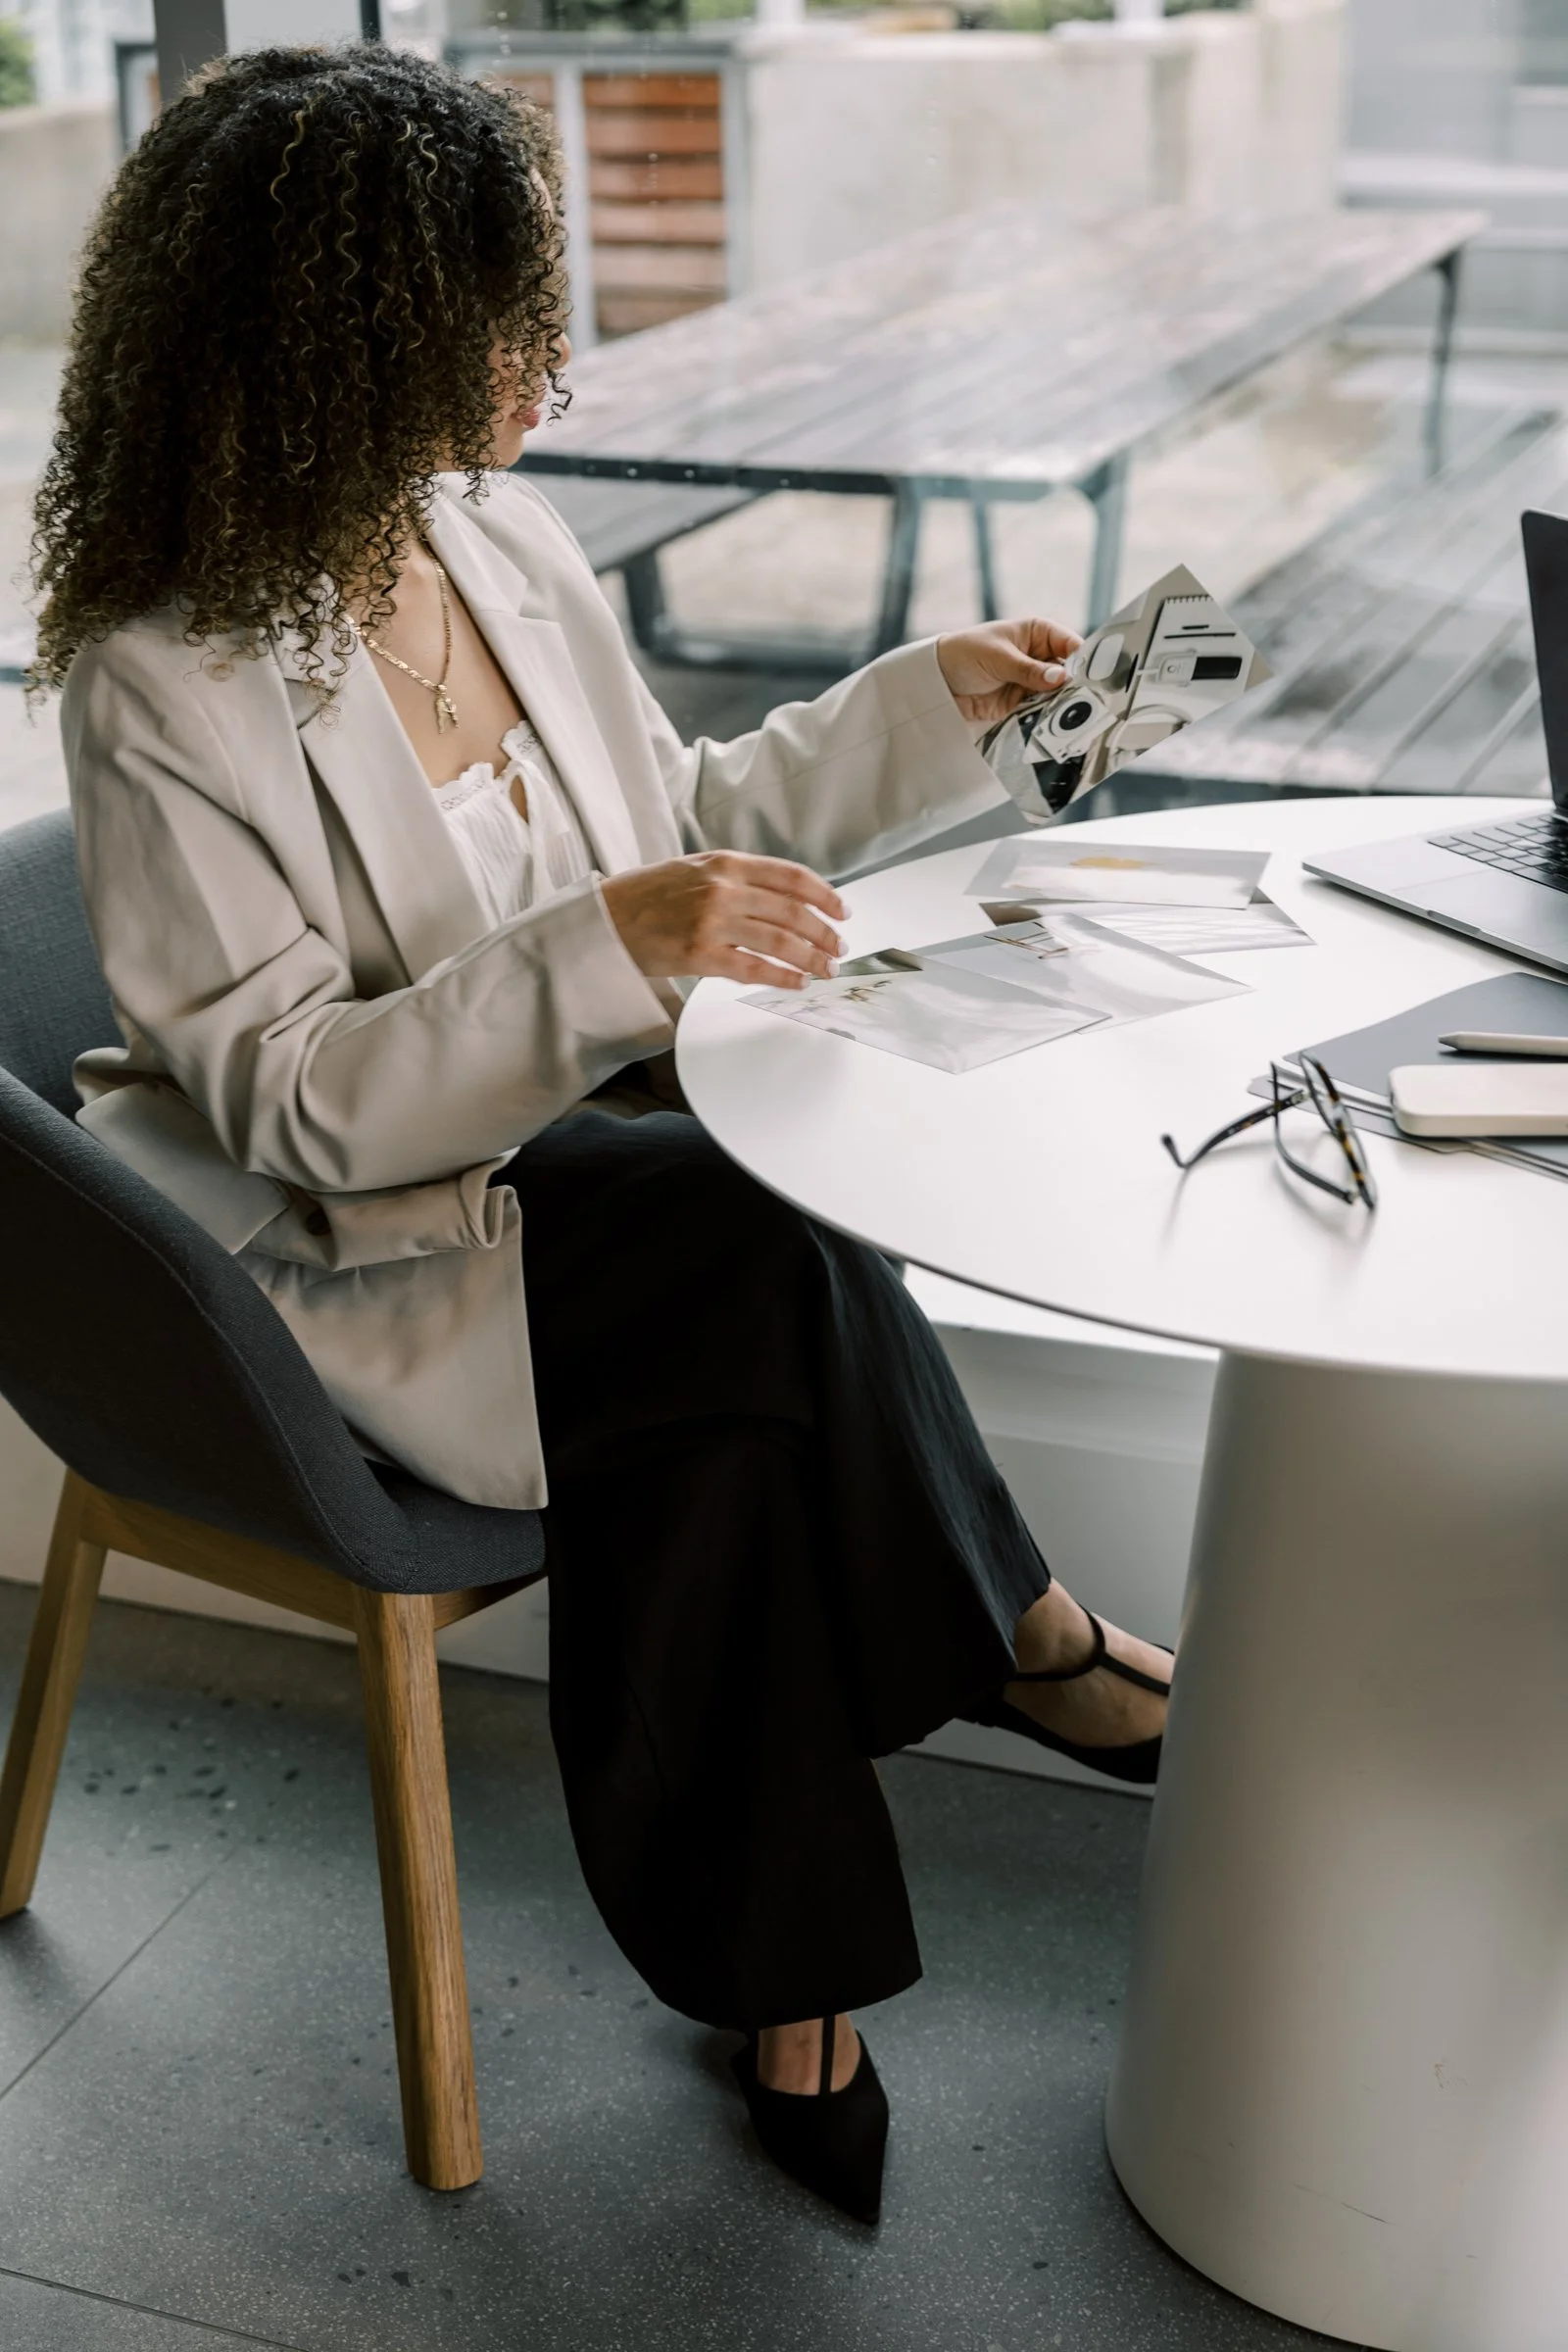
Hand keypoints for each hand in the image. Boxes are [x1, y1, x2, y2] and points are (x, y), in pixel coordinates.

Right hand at [601, 851, 846, 990]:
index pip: (791, 877)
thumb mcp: (695, 868)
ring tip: (825, 970)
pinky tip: (796, 983)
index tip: (842, 911)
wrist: (606, 918)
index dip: (824, 895)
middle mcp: (723, 889)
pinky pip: (753, 969)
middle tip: (838, 948)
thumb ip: (737, 877)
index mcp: (726, 863)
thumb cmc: (648, 895)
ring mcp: (712, 923)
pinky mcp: (700, 955)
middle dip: (824, 934)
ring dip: (810, 958)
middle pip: (792, 912)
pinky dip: (781, 977)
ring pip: (779, 941)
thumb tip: (783, 897)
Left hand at [936, 618, 1082, 723]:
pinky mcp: (1021, 703)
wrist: (936, 680)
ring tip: (1071, 717)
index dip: (1082, 659)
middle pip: (1068, 672)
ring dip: (1061, 705)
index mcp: (1038, 633)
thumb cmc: (964, 653)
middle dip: (1074, 687)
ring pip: (1057, 694)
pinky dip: (1046, 718)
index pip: (1070, 644)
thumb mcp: (998, 658)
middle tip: (1085, 702)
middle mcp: (1039, 656)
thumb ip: (1029, 670)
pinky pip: (1040, 711)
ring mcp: (1031, 681)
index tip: (1091, 677)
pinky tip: (1053, 725)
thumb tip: (1061, 677)